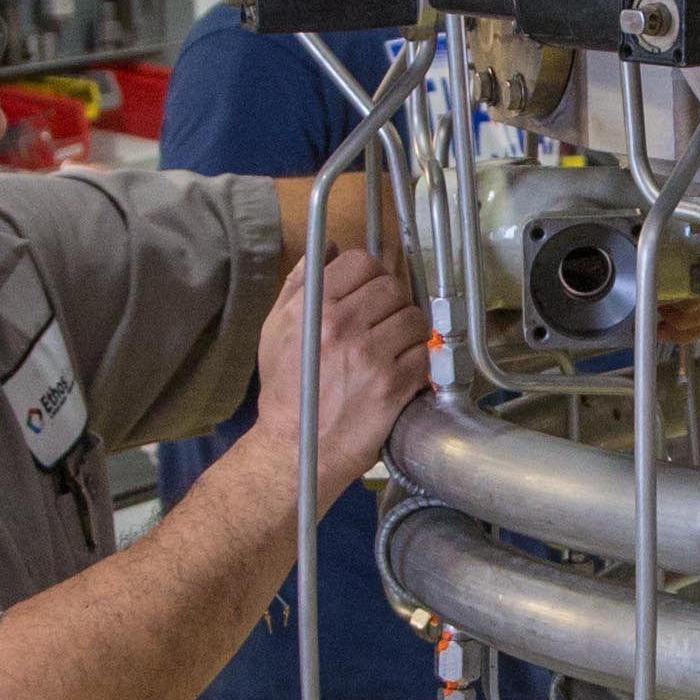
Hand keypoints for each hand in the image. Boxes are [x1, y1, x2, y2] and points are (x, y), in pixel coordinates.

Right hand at [253, 242, 431, 489]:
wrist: (297, 450)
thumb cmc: (286, 392)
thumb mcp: (275, 329)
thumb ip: (299, 284)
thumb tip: (328, 249)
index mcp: (314, 307)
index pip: (361, 262)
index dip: (370, 274)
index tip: (370, 291)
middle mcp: (343, 327)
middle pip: (393, 288)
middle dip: (392, 303)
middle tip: (383, 323)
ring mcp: (371, 356)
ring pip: (415, 319)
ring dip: (409, 332)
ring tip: (393, 348)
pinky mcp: (394, 385)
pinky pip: (424, 356)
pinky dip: (417, 363)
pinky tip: (400, 373)